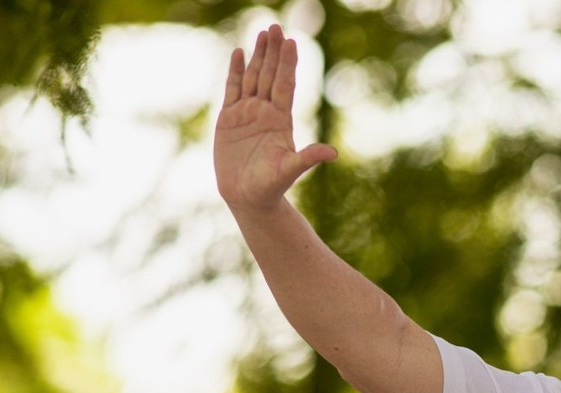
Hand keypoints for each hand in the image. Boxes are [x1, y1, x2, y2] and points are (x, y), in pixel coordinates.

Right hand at [214, 24, 335, 212]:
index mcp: (281, 121)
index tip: (292, 42)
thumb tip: (331, 153)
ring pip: (253, 78)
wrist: (248, 197)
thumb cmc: (271, 187)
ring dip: (258, 56)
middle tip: (276, 27)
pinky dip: (236, 71)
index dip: (288, 64)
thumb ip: (308, 159)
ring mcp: (247, 113)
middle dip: (273, 52)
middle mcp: (265, 112)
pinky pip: (232, 89)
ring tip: (263, 33)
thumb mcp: (290, 171)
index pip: (285, 86)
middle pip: (270, 76)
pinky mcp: (229, 119)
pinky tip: (239, 53)